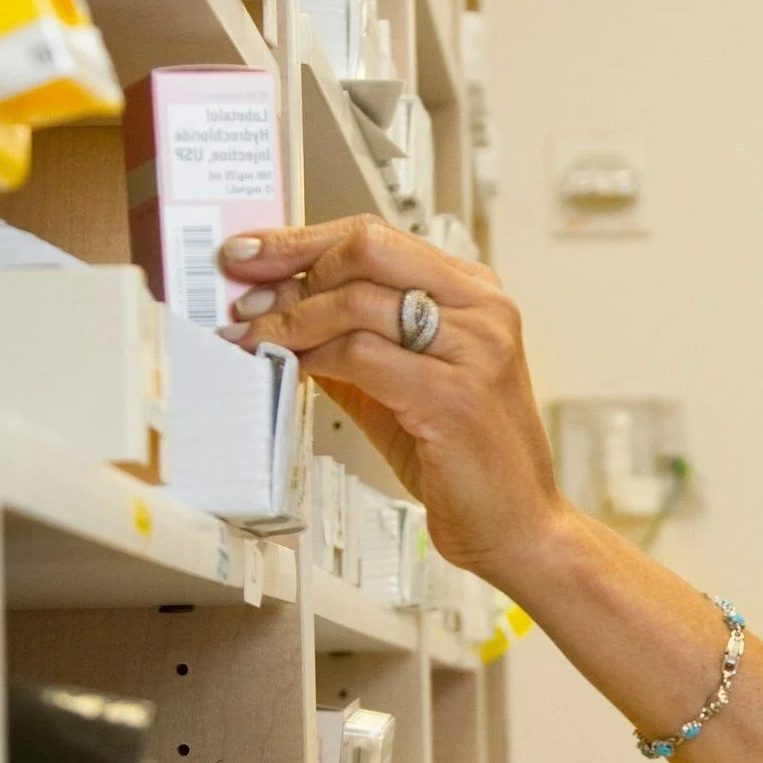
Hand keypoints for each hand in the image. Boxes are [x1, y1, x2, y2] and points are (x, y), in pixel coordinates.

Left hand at [215, 215, 572, 584]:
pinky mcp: (455, 395)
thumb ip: (353, 342)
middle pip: (367, 250)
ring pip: (356, 303)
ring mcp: (475, 349)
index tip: (251, 252)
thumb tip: (278, 311)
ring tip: (254, 340)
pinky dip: (314, 359)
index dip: (303, 240)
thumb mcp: (402, 385)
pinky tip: (291, 370)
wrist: (517, 526)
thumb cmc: (465, 460)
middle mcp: (482, 311)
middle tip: (244, 297)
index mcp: (475, 295)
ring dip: (289, 321)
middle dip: (290, 265)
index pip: (377, 237)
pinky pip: (362, 356)